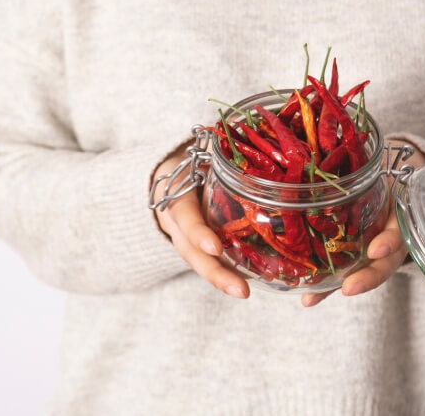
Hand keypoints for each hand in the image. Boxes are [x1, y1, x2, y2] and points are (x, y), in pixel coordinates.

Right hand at [153, 154, 249, 298]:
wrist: (166, 179)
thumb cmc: (190, 163)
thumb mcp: (198, 154)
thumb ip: (220, 151)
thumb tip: (258, 131)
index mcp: (176, 196)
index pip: (185, 217)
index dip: (198, 233)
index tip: (215, 248)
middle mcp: (177, 223)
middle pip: (192, 253)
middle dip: (215, 274)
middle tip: (241, 291)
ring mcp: (184, 240)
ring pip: (200, 264)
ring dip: (223, 281)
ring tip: (244, 293)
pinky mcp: (197, 249)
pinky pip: (210, 264)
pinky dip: (228, 275)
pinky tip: (249, 285)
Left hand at [302, 139, 424, 306]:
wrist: (389, 177)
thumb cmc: (382, 170)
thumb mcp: (382, 167)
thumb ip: (366, 160)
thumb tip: (335, 127)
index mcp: (399, 215)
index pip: (398, 232)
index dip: (389, 241)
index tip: (377, 249)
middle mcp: (386, 235)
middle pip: (381, 262)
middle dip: (366, 277)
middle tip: (347, 289)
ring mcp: (369, 247)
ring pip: (358, 271)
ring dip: (333, 288)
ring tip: (310, 300)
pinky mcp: (351, 253)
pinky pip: (339, 271)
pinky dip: (322, 285)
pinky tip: (305, 296)